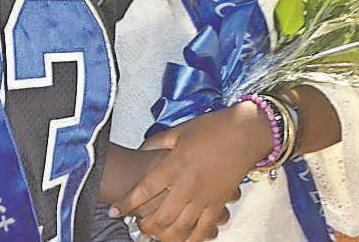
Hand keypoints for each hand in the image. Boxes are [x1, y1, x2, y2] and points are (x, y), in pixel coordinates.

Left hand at [109, 103, 272, 240]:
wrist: (244, 133)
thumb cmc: (210, 128)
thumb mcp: (179, 130)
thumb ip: (157, 142)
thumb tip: (141, 150)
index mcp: (174, 164)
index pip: (145, 189)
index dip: (127, 202)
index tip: (114, 210)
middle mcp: (187, 185)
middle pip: (161, 216)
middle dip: (145, 226)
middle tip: (136, 225)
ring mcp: (205, 197)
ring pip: (181, 228)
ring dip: (165, 236)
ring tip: (155, 236)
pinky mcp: (219, 204)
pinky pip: (204, 230)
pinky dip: (191, 240)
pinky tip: (181, 241)